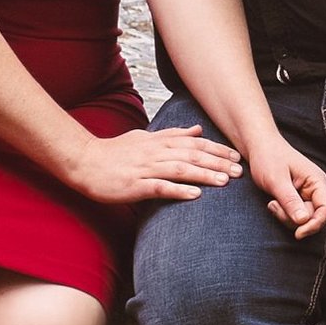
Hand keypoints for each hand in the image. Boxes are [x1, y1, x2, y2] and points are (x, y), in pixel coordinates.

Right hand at [64, 125, 244, 208]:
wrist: (86, 161)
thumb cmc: (117, 152)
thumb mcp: (146, 137)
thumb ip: (172, 134)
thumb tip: (197, 129)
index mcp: (160, 141)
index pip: (194, 143)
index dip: (216, 149)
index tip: (236, 156)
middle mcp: (156, 152)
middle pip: (193, 155)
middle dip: (217, 162)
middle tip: (239, 171)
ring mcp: (146, 168)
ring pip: (181, 169)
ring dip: (205, 175)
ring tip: (224, 182)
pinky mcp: (135, 185)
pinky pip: (160, 188)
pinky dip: (178, 190)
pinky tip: (194, 195)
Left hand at [246, 139, 325, 239]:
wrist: (259, 147)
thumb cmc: (268, 157)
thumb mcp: (276, 180)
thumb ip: (290, 201)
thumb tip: (303, 221)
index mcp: (317, 180)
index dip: (315, 225)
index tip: (298, 233)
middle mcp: (316, 188)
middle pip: (314, 218)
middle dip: (294, 220)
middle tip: (274, 207)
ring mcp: (307, 194)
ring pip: (304, 220)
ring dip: (287, 218)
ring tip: (272, 203)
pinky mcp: (298, 199)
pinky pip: (296, 216)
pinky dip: (284, 215)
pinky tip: (274, 203)